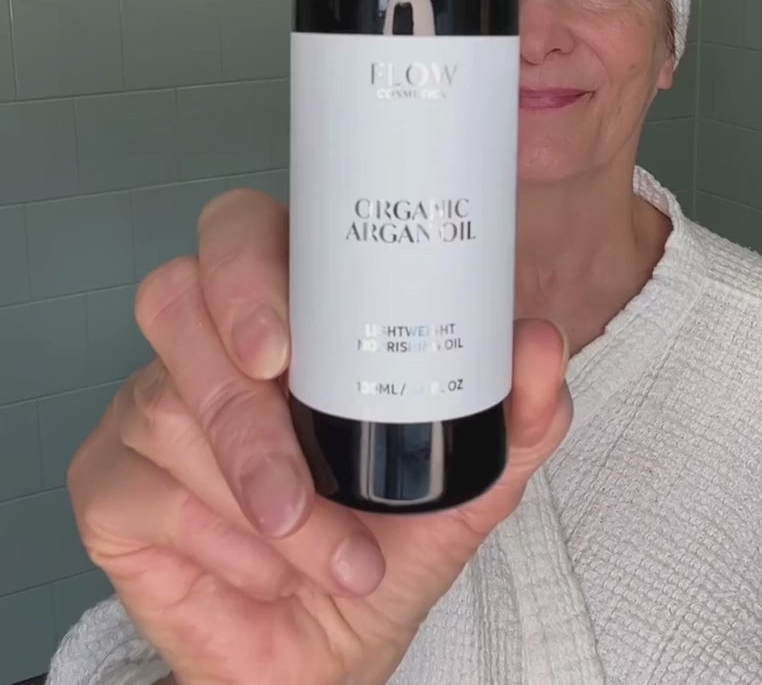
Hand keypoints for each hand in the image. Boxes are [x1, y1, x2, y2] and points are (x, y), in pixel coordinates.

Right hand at [68, 190, 571, 684]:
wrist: (328, 651)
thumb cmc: (382, 542)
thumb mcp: (468, 480)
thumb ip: (515, 410)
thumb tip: (538, 343)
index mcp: (284, 314)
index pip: (240, 232)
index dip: (245, 263)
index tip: (282, 344)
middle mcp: (206, 346)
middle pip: (174, 298)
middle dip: (233, 386)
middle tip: (285, 449)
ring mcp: (146, 408)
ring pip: (166, 407)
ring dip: (257, 492)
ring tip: (325, 552)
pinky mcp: (108, 485)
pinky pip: (136, 489)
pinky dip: (215, 540)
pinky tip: (262, 570)